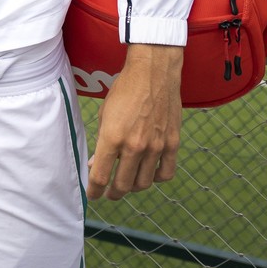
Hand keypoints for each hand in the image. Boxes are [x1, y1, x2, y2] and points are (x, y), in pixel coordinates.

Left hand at [89, 44, 181, 200]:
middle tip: (109, 193)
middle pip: (123, 186)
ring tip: (128, 184)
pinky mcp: (172, 143)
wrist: (153, 72)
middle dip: (113, 193)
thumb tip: (96, 164)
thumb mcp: (105, 115)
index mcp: (112, 138)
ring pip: (143, 183)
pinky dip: (156, 178)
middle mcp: (134, 146)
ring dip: (133, 187)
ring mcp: (156, 146)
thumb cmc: (125, 90)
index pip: (100, 177)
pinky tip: (149, 173)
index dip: (94, 191)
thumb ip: (102, 143)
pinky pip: (166, 173)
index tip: (93, 195)